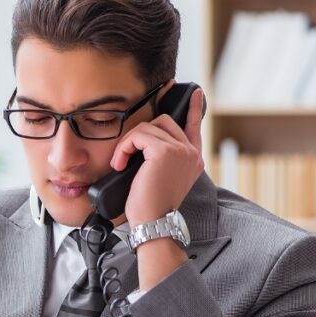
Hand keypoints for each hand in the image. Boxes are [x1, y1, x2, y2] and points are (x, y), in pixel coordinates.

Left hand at [109, 87, 204, 225]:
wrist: (153, 224)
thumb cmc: (151, 208)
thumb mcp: (160, 180)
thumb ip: (161, 159)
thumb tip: (144, 144)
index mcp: (193, 160)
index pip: (194, 126)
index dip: (193, 108)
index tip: (195, 92)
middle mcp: (191, 153)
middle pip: (163, 122)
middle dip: (140, 134)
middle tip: (126, 156)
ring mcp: (180, 151)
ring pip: (148, 127)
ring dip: (128, 144)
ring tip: (121, 164)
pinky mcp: (164, 152)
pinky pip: (138, 136)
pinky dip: (124, 148)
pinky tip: (120, 164)